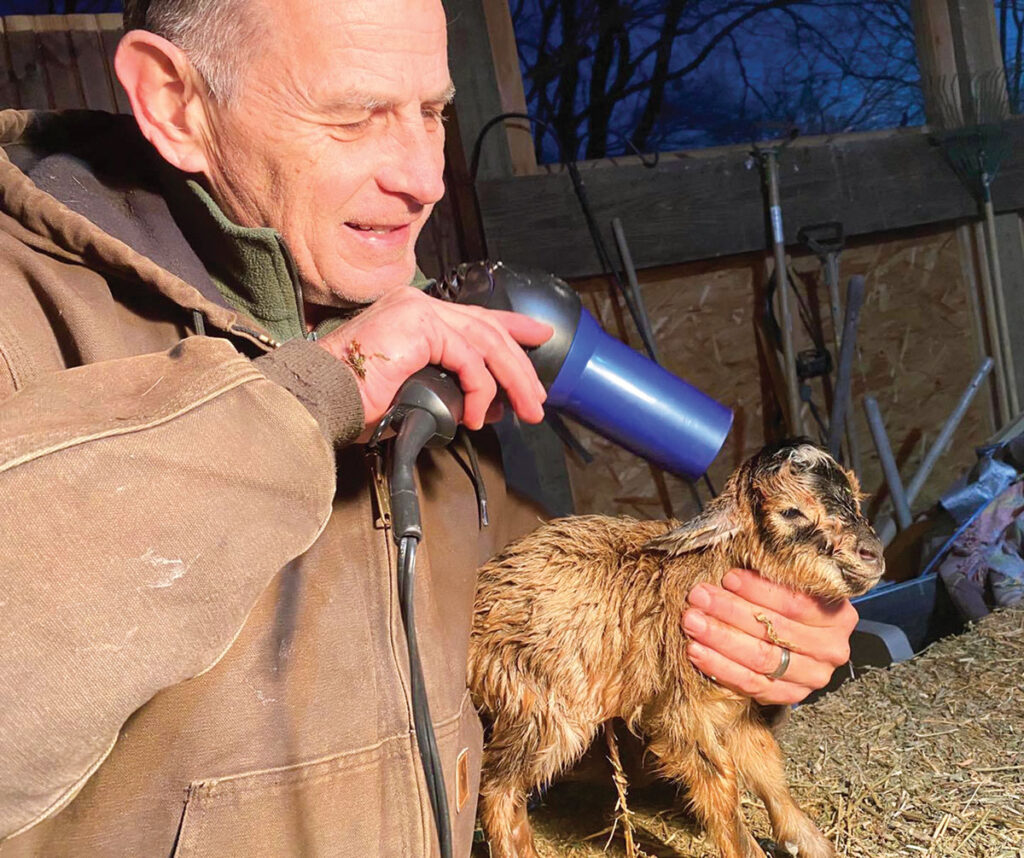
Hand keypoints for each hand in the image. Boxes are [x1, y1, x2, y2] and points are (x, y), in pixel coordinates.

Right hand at [317, 287, 551, 437]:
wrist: (321, 400)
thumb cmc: (355, 401)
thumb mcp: (417, 392)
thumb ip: (451, 389)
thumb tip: (489, 404)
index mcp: (413, 314)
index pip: (474, 316)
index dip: (512, 325)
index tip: (538, 336)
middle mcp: (416, 304)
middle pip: (487, 328)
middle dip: (519, 363)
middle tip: (537, 396)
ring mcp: (417, 310)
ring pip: (486, 341)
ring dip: (512, 379)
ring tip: (526, 408)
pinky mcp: (418, 324)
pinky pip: (468, 359)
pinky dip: (479, 390)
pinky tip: (474, 415)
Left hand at [682, 568, 858, 704]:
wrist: (806, 641)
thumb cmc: (792, 602)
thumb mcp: (795, 584)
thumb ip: (773, 576)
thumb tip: (731, 561)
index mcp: (838, 615)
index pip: (795, 603)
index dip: (758, 590)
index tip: (727, 578)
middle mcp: (831, 649)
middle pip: (774, 631)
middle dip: (730, 612)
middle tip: (698, 597)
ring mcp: (813, 676)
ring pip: (761, 658)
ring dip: (720, 639)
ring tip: (691, 623)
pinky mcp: (792, 695)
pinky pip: (752, 685)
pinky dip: (721, 668)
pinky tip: (696, 652)